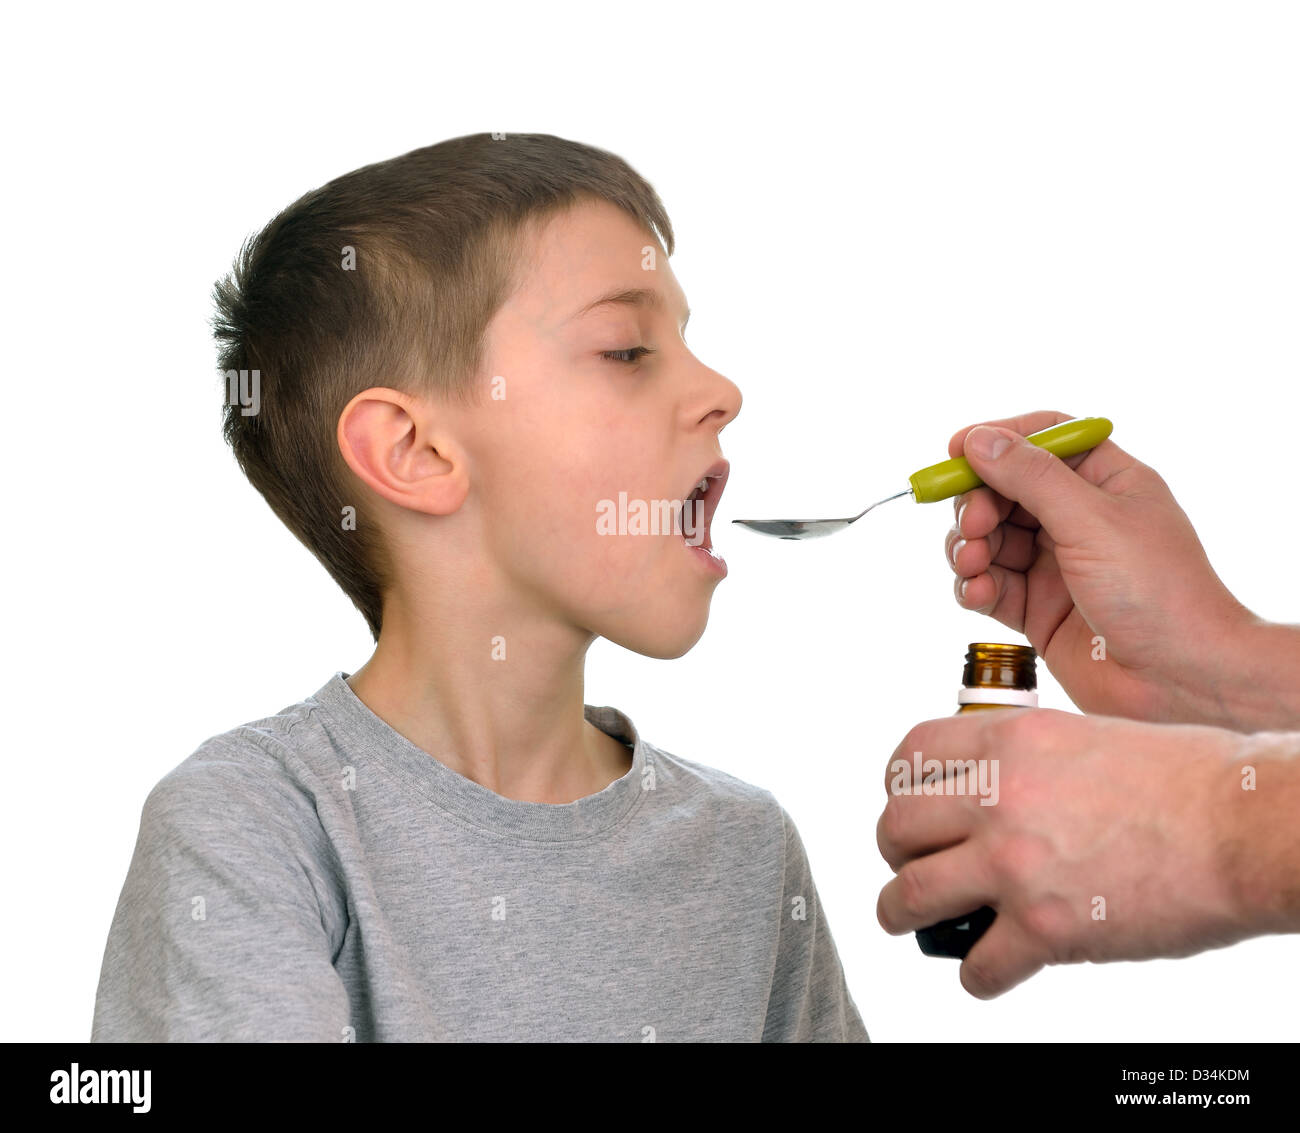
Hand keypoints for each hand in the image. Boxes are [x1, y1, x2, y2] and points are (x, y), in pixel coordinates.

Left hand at [876, 708, 1286, 997]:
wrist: (1246, 826)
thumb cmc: (1188, 779)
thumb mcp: (1088, 735)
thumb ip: (1031, 759)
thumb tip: (1002, 786)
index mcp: (1009, 741)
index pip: (911, 756)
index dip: (897, 785)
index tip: (904, 806)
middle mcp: (998, 797)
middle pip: (896, 825)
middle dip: (894, 852)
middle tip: (910, 865)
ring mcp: (1015, 864)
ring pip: (910, 894)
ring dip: (900, 912)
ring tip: (909, 921)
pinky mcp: (1045, 927)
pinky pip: (977, 964)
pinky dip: (975, 976)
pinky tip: (986, 971)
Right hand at [944, 409, 1253, 724]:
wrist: (1181, 681)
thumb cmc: (1158, 592)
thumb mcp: (1092, 520)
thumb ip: (1030, 477)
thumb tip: (978, 440)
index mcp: (1105, 482)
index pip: (1043, 440)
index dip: (997, 440)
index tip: (954, 453)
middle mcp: (1078, 518)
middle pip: (1004, 490)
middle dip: (977, 504)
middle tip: (972, 526)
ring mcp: (1055, 565)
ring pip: (989, 539)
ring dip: (968, 547)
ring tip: (970, 565)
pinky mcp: (1038, 610)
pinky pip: (991, 585)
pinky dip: (974, 586)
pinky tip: (978, 593)